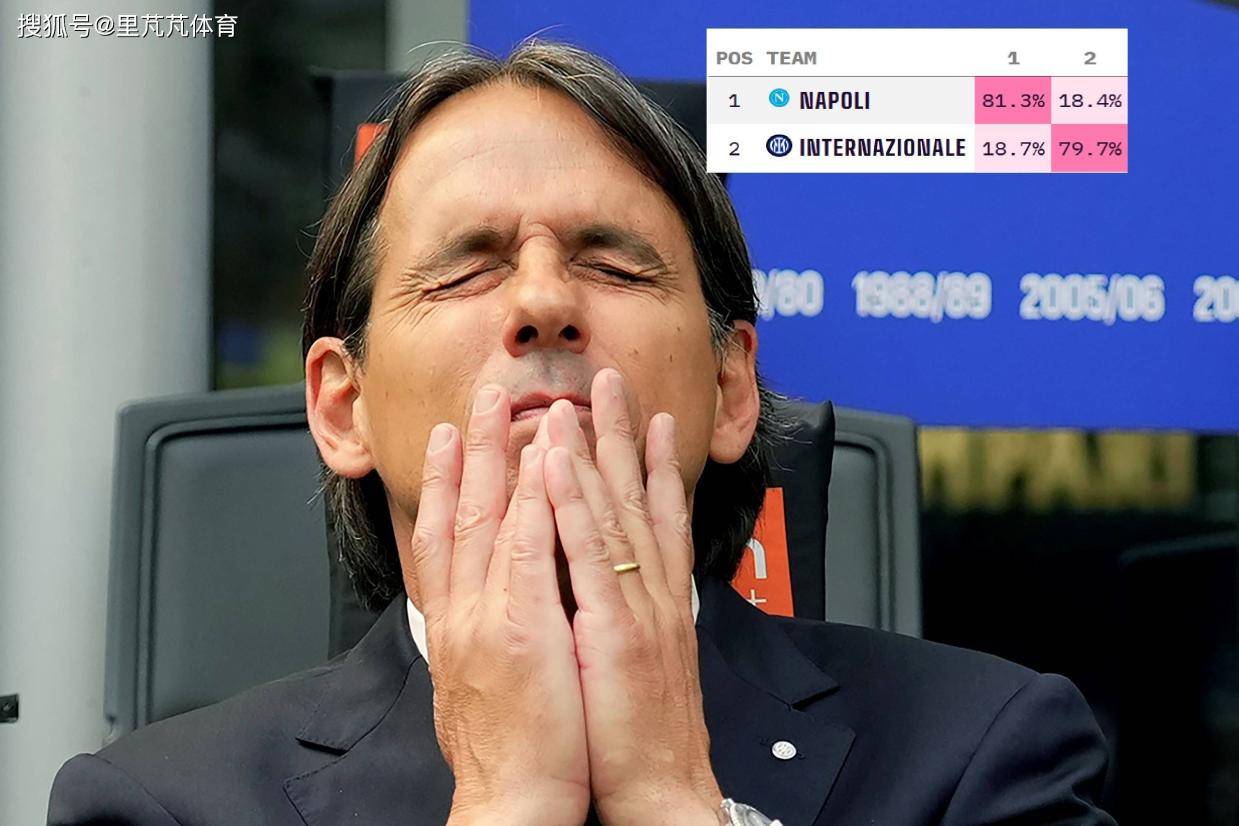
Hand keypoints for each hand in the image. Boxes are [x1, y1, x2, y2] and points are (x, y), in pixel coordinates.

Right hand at [410, 385, 588, 825]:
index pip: (443, 538)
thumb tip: (486, 602)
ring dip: (501, 458)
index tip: (450, 438)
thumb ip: (482, 633)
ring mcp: (490, 617)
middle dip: (469, 452)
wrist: (513, 803)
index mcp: (458, 625)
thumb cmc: (511, 750)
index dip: (444, 483)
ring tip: (513, 407)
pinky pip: (526, 550)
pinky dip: (531, 501)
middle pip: (460, 515)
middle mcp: (464, 612)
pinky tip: (543, 463)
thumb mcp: (482, 681)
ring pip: (490, 521)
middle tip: (477, 398)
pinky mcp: (524, 630)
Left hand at [541, 369, 723, 825]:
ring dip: (596, 450)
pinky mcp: (615, 630)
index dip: (657, 464)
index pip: (661, 519)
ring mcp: (637, 608)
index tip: (651, 419)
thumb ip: (630, 621)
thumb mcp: (642, 669)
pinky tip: (556, 462)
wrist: (661, 794)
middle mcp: (655, 595)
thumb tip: (609, 593)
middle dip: (626, 435)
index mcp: (660, 606)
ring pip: (614, 513)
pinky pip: (587, 554)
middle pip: (641, 499)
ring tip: (582, 399)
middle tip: (613, 381)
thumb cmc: (641, 741)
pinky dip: (572, 502)